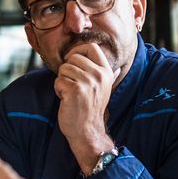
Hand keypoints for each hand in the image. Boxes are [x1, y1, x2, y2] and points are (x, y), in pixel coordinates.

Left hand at [54, 42, 117, 173]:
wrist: (87, 131)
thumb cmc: (91, 110)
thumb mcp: (104, 91)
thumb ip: (110, 77)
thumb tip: (119, 69)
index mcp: (106, 72)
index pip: (91, 47)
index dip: (78, 51)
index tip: (72, 62)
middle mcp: (99, 75)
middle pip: (73, 57)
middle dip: (67, 70)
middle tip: (73, 86)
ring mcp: (88, 82)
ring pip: (63, 69)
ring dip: (62, 82)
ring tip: (71, 94)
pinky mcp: (75, 90)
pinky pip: (58, 80)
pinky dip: (58, 90)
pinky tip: (66, 100)